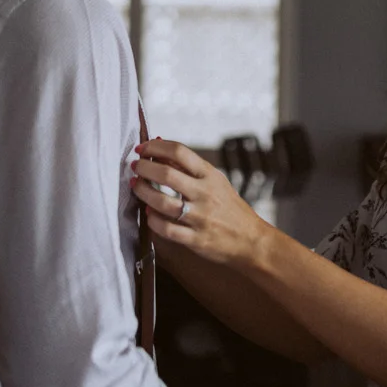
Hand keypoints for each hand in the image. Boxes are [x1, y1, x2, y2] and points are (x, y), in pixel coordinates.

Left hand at [132, 139, 273, 269]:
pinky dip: (152, 220)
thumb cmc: (229, 208)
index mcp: (210, 176)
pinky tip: (148, 213)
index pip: (179, 152)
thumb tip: (160, 150)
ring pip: (162, 202)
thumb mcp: (215, 182)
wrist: (251, 239)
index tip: (142, 148)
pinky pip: (166, 229)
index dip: (156, 147)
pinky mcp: (195, 239)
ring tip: (136, 186)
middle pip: (167, 174)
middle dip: (144, 168)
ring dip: (143, 192)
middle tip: (135, 167)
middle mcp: (205, 194)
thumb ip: (189, 169)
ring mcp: (200, 217)